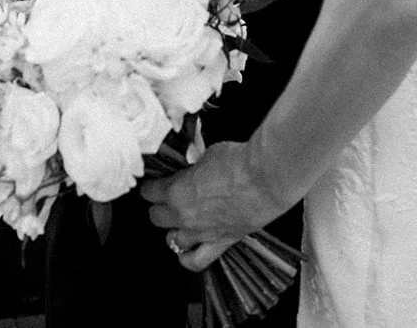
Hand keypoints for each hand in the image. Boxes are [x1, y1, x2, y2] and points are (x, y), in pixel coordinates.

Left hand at [140, 140, 282, 273]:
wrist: (266, 178)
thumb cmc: (238, 162)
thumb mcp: (207, 154)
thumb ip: (194, 165)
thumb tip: (193, 166)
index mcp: (176, 191)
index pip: (150, 192)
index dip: (151, 185)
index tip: (155, 182)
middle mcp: (184, 216)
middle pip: (156, 217)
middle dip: (158, 206)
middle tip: (165, 197)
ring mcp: (200, 233)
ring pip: (172, 239)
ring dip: (173, 228)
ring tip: (178, 218)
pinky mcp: (220, 243)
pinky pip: (196, 261)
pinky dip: (187, 257)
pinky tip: (187, 249)